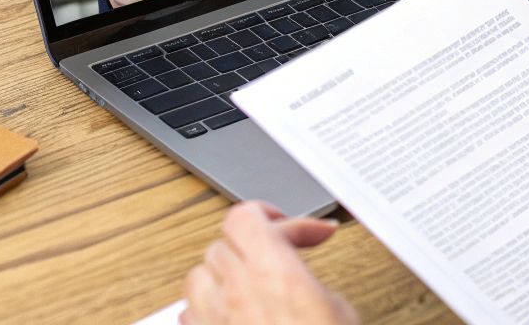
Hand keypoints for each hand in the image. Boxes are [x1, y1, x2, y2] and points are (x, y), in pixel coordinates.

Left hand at [181, 201, 355, 324]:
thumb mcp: (338, 311)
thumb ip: (308, 282)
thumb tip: (300, 278)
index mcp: (273, 274)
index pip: (246, 217)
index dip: (268, 214)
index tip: (292, 226)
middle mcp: (235, 293)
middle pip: (221, 243)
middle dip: (251, 246)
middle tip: (280, 258)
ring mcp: (213, 322)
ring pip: (197, 276)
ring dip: (220, 274)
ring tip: (248, 284)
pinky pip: (190, 315)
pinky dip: (206, 309)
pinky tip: (230, 317)